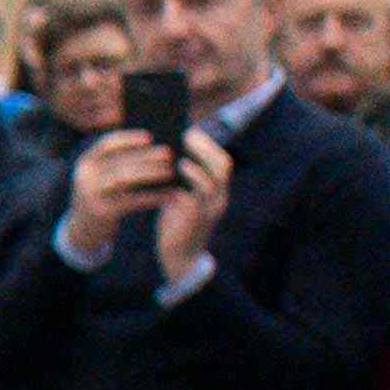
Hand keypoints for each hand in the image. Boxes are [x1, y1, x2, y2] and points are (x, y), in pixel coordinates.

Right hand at [62, 130, 177, 250]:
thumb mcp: (99, 176)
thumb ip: (114, 160)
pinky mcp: (102, 213)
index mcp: (85, 163)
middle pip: (119, 162)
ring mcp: (91, 195)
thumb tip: (147, 140)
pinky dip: (151, 197)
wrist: (82, 230)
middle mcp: (85, 177)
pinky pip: (131, 201)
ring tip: (170, 171)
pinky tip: (167, 195)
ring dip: (149, 173)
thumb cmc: (100, 197)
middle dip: (146, 156)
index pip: (106, 145)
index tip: (150, 137)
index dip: (128, 139)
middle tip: (168, 154)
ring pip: (124, 179)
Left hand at [149, 126, 235, 284]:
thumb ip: (179, 181)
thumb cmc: (177, 225)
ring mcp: (212, 208)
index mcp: (216, 192)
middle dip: (206, 146)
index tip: (190, 130)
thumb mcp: (180, 198)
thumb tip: (166, 153)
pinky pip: (200, 192)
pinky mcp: (200, 217)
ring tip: (183, 145)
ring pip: (216, 176)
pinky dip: (192, 176)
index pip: (220, 161)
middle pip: (223, 164)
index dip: (208, 145)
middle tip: (187, 133)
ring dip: (200, 157)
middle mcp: (219, 198)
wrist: (179, 259)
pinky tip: (179, 166)